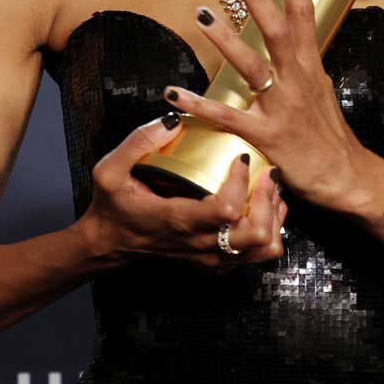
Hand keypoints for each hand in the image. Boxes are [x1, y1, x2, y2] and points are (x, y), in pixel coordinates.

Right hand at [78, 114, 287, 272]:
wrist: (109, 244)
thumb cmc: (112, 207)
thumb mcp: (109, 170)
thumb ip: (137, 142)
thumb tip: (174, 120)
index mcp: (178, 220)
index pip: (226, 210)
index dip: (241, 182)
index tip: (241, 159)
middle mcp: (199, 244)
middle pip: (256, 234)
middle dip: (268, 200)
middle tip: (266, 174)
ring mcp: (210, 258)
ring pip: (262, 248)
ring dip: (273, 217)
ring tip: (269, 190)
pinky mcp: (215, 263)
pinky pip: (256, 255)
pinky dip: (269, 231)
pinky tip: (262, 207)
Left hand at [163, 0, 373, 213]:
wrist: (347, 179)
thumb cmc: (330, 136)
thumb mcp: (322, 91)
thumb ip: (304, 66)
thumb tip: (295, 43)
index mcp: (311, 67)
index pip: (304, 13)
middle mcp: (297, 80)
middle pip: (277, 29)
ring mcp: (282, 107)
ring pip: (251, 65)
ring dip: (225, 39)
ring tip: (201, 13)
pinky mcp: (267, 136)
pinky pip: (227, 117)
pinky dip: (199, 105)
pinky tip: (173, 94)